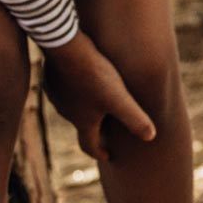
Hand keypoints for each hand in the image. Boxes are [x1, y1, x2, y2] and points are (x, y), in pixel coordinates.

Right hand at [42, 33, 155, 161]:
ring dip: (83, 107)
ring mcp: (57, 95)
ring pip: (71, 106)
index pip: (89, 145)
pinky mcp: (51, 79)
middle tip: (106, 128)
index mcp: (83, 121)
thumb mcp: (119, 98)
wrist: (64, 47)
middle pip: (81, 125)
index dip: (99, 152)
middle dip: (94, 128)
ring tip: (97, 100)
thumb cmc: (93, 74)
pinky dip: (74, 88)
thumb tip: (151, 136)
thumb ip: (135, 118)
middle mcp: (67, 113)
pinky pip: (63, 88)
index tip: (107, 155)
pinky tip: (82, 78)